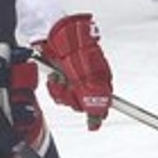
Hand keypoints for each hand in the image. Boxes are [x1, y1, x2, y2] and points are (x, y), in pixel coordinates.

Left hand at [40, 13, 111, 129]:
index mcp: (101, 79)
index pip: (103, 103)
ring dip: (61, 90)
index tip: (93, 125)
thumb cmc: (75, 47)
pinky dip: (54, 85)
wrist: (56, 32)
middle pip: (82, 103)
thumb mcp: (86, 76)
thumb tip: (100, 115)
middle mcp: (89, 80)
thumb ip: (93, 97)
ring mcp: (75, 79)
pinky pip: (57, 91)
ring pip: (67, 98)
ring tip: (60, 77)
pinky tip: (54, 75)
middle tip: (70, 86)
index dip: (96, 114)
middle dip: (72, 97)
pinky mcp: (61, 76)